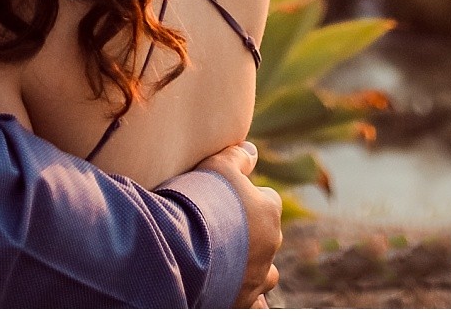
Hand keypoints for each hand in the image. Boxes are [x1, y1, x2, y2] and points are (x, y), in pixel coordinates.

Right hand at [194, 141, 282, 307]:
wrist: (180, 250)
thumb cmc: (200, 203)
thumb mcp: (216, 166)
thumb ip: (237, 157)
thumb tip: (251, 151)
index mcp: (268, 211)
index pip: (268, 201)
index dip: (245, 199)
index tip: (224, 201)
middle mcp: (270, 245)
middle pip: (266, 236)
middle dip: (249, 234)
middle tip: (218, 230)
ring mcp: (257, 276)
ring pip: (265, 272)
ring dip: (252, 267)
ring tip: (228, 264)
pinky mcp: (242, 300)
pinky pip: (252, 300)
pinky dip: (243, 293)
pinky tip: (229, 289)